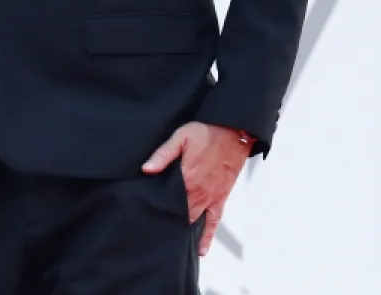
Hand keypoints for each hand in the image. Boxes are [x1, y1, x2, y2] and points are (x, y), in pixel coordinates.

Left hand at [142, 121, 249, 255]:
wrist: (233, 131)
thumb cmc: (207, 132)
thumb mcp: (180, 137)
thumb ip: (163, 155)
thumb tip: (146, 169)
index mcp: (188, 178)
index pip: (169, 201)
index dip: (158, 209)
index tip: (147, 217)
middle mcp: (199, 192)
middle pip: (180, 213)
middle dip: (168, 220)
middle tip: (155, 230)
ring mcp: (211, 197)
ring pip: (194, 219)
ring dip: (183, 228)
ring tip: (170, 241)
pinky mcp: (221, 197)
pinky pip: (214, 221)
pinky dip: (208, 236)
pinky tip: (202, 248)